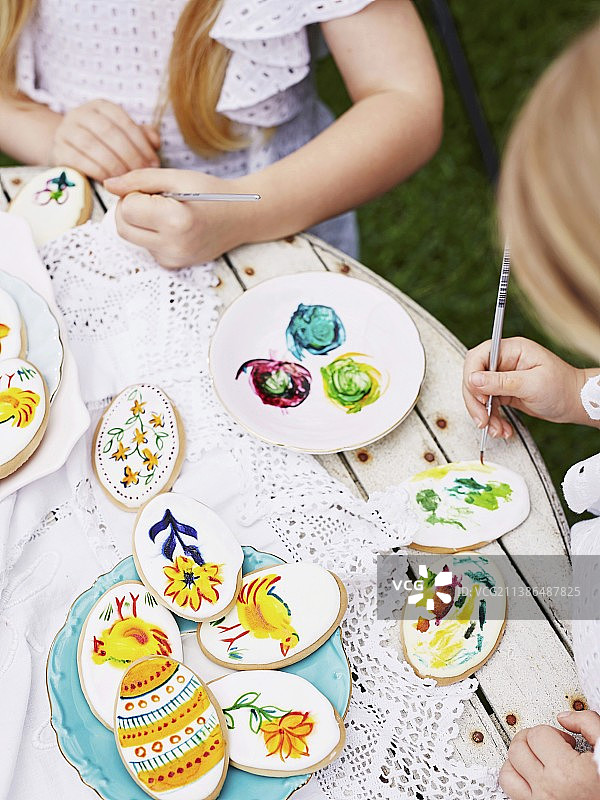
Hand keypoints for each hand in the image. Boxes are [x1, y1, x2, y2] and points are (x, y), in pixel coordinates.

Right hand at [48, 100, 159, 180]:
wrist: (69, 150)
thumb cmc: (103, 144)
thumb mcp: (123, 136)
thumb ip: (141, 136)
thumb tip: (155, 142)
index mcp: (101, 106)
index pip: (123, 121)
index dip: (141, 143)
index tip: (153, 163)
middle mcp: (81, 114)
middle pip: (108, 132)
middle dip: (129, 156)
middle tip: (141, 174)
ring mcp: (66, 131)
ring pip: (92, 145)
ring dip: (114, 165)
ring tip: (127, 180)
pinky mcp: (58, 150)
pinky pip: (78, 160)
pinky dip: (97, 172)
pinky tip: (110, 182)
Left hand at [104, 168, 257, 266]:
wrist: (242, 218)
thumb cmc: (212, 193)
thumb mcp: (176, 177)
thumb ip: (139, 179)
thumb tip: (109, 185)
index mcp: (175, 221)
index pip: (127, 208)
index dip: (135, 194)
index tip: (155, 190)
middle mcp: (173, 246)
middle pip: (122, 227)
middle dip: (129, 209)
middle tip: (153, 198)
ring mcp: (173, 260)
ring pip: (131, 238)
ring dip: (139, 222)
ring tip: (165, 212)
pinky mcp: (173, 265)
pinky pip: (146, 247)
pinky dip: (151, 234)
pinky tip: (172, 226)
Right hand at [463, 337, 594, 437]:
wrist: (574, 403)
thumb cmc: (562, 387)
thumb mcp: (532, 384)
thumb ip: (501, 382)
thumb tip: (473, 379)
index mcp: (511, 350)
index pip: (478, 357)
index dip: (472, 376)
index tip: (477, 395)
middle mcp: (504, 362)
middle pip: (474, 377)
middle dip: (475, 401)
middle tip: (482, 419)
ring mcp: (503, 377)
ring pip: (479, 394)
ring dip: (483, 414)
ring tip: (495, 428)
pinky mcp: (504, 392)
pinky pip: (488, 405)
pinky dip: (492, 419)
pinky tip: (501, 428)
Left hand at [499, 713, 599, 799]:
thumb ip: (588, 725)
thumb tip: (565, 717)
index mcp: (567, 772)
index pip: (538, 734)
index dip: (553, 732)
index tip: (566, 742)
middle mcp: (549, 789)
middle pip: (519, 749)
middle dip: (532, 740)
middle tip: (549, 745)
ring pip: (508, 773)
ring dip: (518, 760)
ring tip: (536, 759)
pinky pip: (512, 792)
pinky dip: (517, 779)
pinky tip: (533, 776)